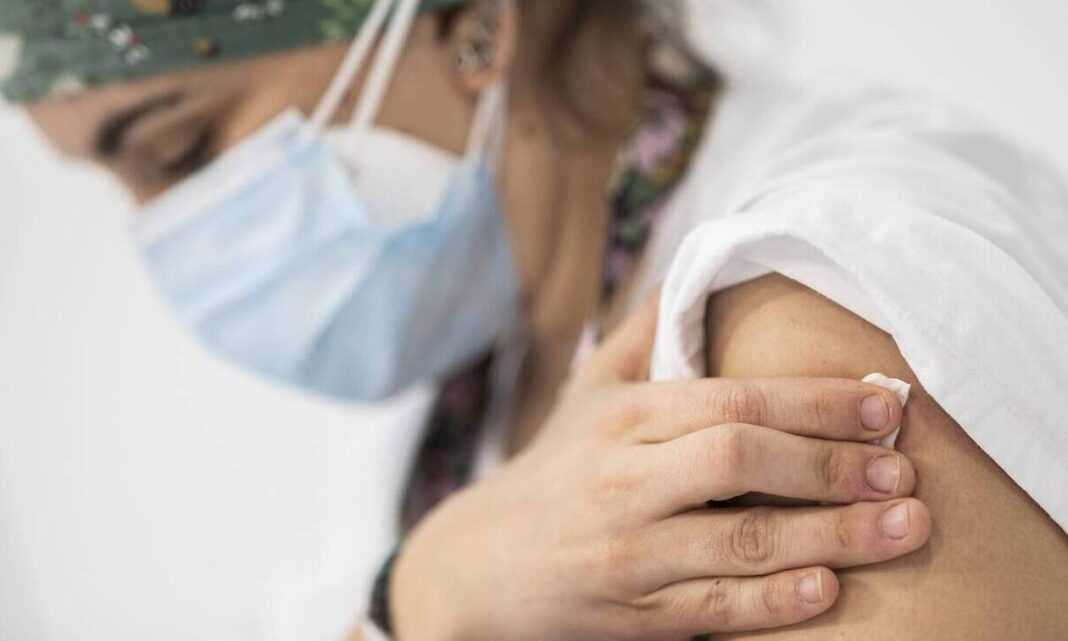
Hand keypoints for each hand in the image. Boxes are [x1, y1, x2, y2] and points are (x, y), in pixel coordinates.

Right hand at [391, 293, 931, 640]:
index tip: (885, 404)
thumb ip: (643, 334)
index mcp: (622, 418)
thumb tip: (693, 265)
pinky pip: (714, 608)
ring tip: (904, 527)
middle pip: (740, 460)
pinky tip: (828, 591)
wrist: (477, 564)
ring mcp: (628, 551)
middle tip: (903, 469)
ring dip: (831, 535)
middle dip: (832, 463)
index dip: (816, 401)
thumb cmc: (550, 471)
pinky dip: (775, 603)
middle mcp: (623, 480)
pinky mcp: (630, 616)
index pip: (732, 399)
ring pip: (740, 542)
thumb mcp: (587, 394)